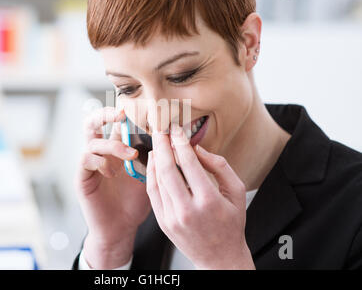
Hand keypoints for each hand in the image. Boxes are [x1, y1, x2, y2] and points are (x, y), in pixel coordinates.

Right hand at [76, 107, 151, 267]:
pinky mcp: (83, 177)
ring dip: (113, 145)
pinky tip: (113, 173)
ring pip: (93, 141)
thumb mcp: (149, 176)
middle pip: (94, 122)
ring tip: (130, 156)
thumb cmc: (135, 202)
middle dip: (106, 113)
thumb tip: (172, 138)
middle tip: (121, 114)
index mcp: (117, 148)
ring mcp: (91, 164)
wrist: (121, 228)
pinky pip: (86, 159)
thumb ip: (154, 157)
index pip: (115, 123)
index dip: (123, 112)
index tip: (140, 109)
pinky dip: (101, 162)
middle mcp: (102, 152)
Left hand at [146, 123, 254, 269]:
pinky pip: (153, 193)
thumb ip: (220, 166)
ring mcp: (172, 218)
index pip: (188, 163)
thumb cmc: (231, 224)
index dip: (180, 142)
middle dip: (162, 145)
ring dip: (155, 158)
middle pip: (167, 169)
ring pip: (157, 180)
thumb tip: (198, 148)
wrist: (219, 257)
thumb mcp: (236, 192)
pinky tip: (154, 163)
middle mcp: (187, 210)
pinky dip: (151, 175)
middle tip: (161, 129)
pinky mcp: (163, 222)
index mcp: (208, 201)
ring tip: (157, 143)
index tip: (176, 129)